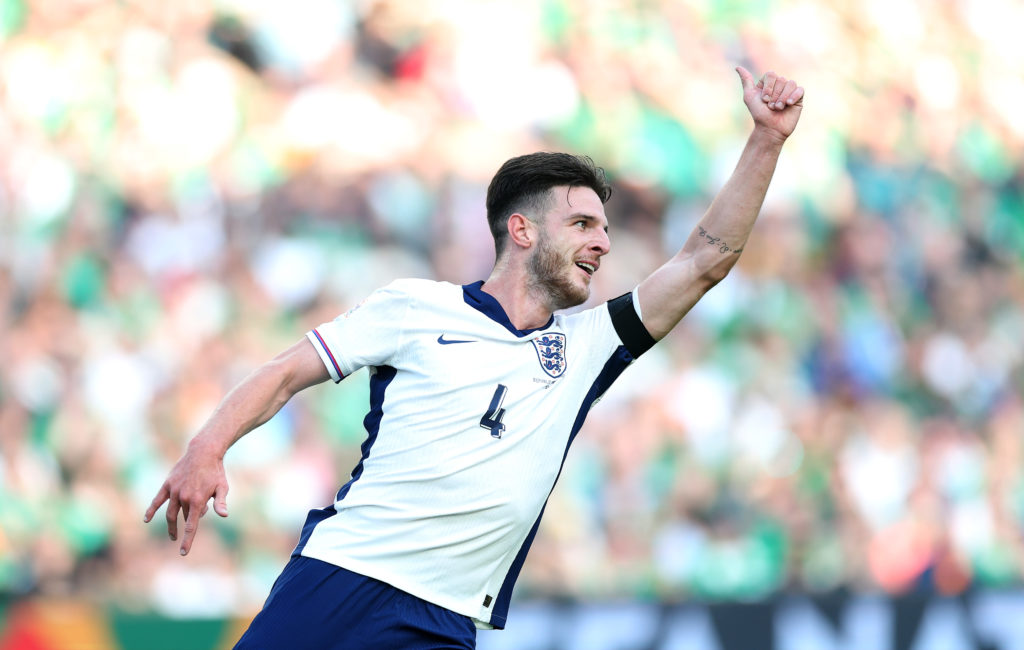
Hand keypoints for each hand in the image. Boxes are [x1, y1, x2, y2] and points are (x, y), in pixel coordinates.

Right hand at [144, 440, 229, 555]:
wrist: (203, 452)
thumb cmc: (216, 472)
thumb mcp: (222, 487)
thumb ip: (220, 503)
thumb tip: (224, 516)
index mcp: (198, 500)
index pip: (191, 526)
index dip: (187, 540)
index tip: (183, 553)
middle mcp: (184, 497)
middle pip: (183, 518)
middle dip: (187, 525)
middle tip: (189, 530)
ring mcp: (174, 491)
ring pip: (171, 512)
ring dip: (172, 524)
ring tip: (173, 533)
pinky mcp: (168, 484)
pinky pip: (158, 500)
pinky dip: (152, 510)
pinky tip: (147, 519)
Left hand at [736, 66, 803, 140]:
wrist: (770, 129)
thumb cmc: (759, 114)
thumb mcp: (749, 96)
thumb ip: (746, 81)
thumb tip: (737, 67)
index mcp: (768, 83)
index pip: (771, 75)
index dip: (768, 87)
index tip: (764, 100)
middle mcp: (779, 85)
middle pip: (781, 79)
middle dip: (775, 95)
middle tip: (771, 107)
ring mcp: (789, 91)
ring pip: (790, 84)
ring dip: (783, 98)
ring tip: (778, 108)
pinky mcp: (798, 98)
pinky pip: (800, 90)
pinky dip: (794, 96)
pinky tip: (789, 104)